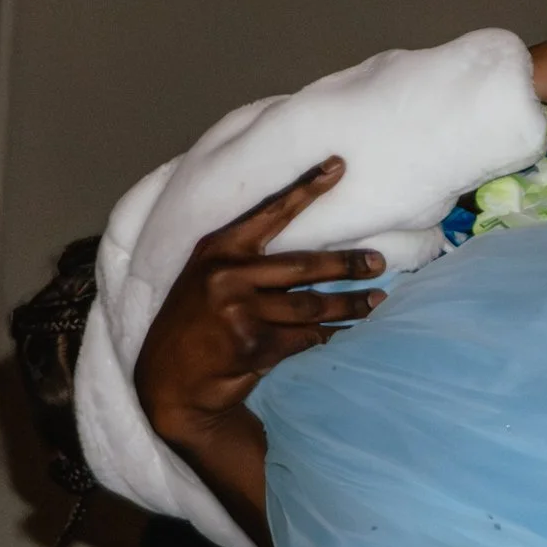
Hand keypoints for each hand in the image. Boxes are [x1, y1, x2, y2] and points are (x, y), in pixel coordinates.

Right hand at [135, 157, 385, 454]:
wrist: (169, 380)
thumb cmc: (196, 324)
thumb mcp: (208, 279)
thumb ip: (246, 260)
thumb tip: (311, 253)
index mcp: (218, 248)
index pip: (271, 212)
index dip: (306, 189)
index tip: (338, 166)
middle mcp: (227, 274)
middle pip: (305, 266)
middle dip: (347, 265)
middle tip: (378, 263)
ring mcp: (239, 309)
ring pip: (311, 305)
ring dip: (349, 305)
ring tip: (375, 302)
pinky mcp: (252, 343)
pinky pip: (305, 336)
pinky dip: (327, 336)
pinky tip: (341, 333)